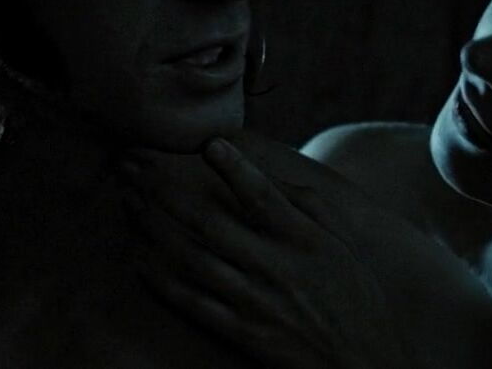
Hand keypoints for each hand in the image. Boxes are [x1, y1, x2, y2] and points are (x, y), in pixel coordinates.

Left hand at [120, 136, 413, 368]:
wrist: (362, 362)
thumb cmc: (351, 294)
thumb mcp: (340, 244)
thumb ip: (307, 206)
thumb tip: (269, 172)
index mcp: (304, 240)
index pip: (264, 196)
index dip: (236, 169)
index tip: (209, 144)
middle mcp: (278, 267)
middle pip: (211, 223)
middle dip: (166, 191)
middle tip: (135, 167)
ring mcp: (256, 302)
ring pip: (193, 258)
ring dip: (155, 227)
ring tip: (129, 202)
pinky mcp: (243, 333)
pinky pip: (192, 302)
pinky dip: (162, 280)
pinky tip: (138, 258)